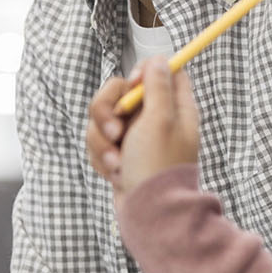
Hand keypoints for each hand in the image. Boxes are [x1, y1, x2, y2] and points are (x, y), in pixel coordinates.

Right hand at [85, 56, 201, 194]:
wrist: (148, 214)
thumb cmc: (156, 166)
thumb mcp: (160, 120)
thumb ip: (158, 86)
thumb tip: (161, 59)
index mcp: (174, 108)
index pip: (161, 72)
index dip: (142, 73)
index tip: (133, 86)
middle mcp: (154, 119)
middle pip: (119, 92)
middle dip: (107, 112)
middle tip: (115, 132)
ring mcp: (134, 137)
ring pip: (102, 119)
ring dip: (102, 141)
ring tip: (117, 164)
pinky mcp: (118, 153)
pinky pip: (97, 142)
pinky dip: (101, 157)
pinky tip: (115, 174)